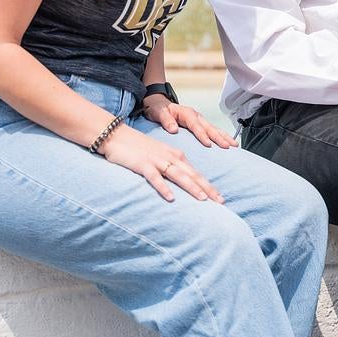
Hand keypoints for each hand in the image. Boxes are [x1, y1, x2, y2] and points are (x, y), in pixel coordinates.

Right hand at [100, 125, 223, 203]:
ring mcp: (157, 160)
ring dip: (191, 187)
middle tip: (220, 201)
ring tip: (203, 199)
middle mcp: (170, 157)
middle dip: (207, 188)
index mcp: (176, 156)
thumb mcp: (160, 156)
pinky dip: (163, 187)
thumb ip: (172, 168)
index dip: (209, 186)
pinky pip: (155, 178)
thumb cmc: (139, 148)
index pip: (196, 173)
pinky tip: (170, 198)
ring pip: (178, 175)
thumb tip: (184, 183)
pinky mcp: (143, 164)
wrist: (117, 135)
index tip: (220, 198)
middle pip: (192, 175)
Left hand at [143, 97, 237, 148]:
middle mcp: (195, 116)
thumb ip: (166, 120)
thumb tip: (173, 128)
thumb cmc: (158, 109)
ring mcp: (199, 120)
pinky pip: (212, 130)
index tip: (208, 143)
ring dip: (224, 136)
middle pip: (209, 127)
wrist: (158, 103)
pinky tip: (229, 142)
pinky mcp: (200, 124)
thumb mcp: (158, 112)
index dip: (202, 134)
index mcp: (186, 113)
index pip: (196, 125)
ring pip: (214, 128)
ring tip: (234, 145)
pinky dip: (222, 136)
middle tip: (228, 146)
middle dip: (219, 137)